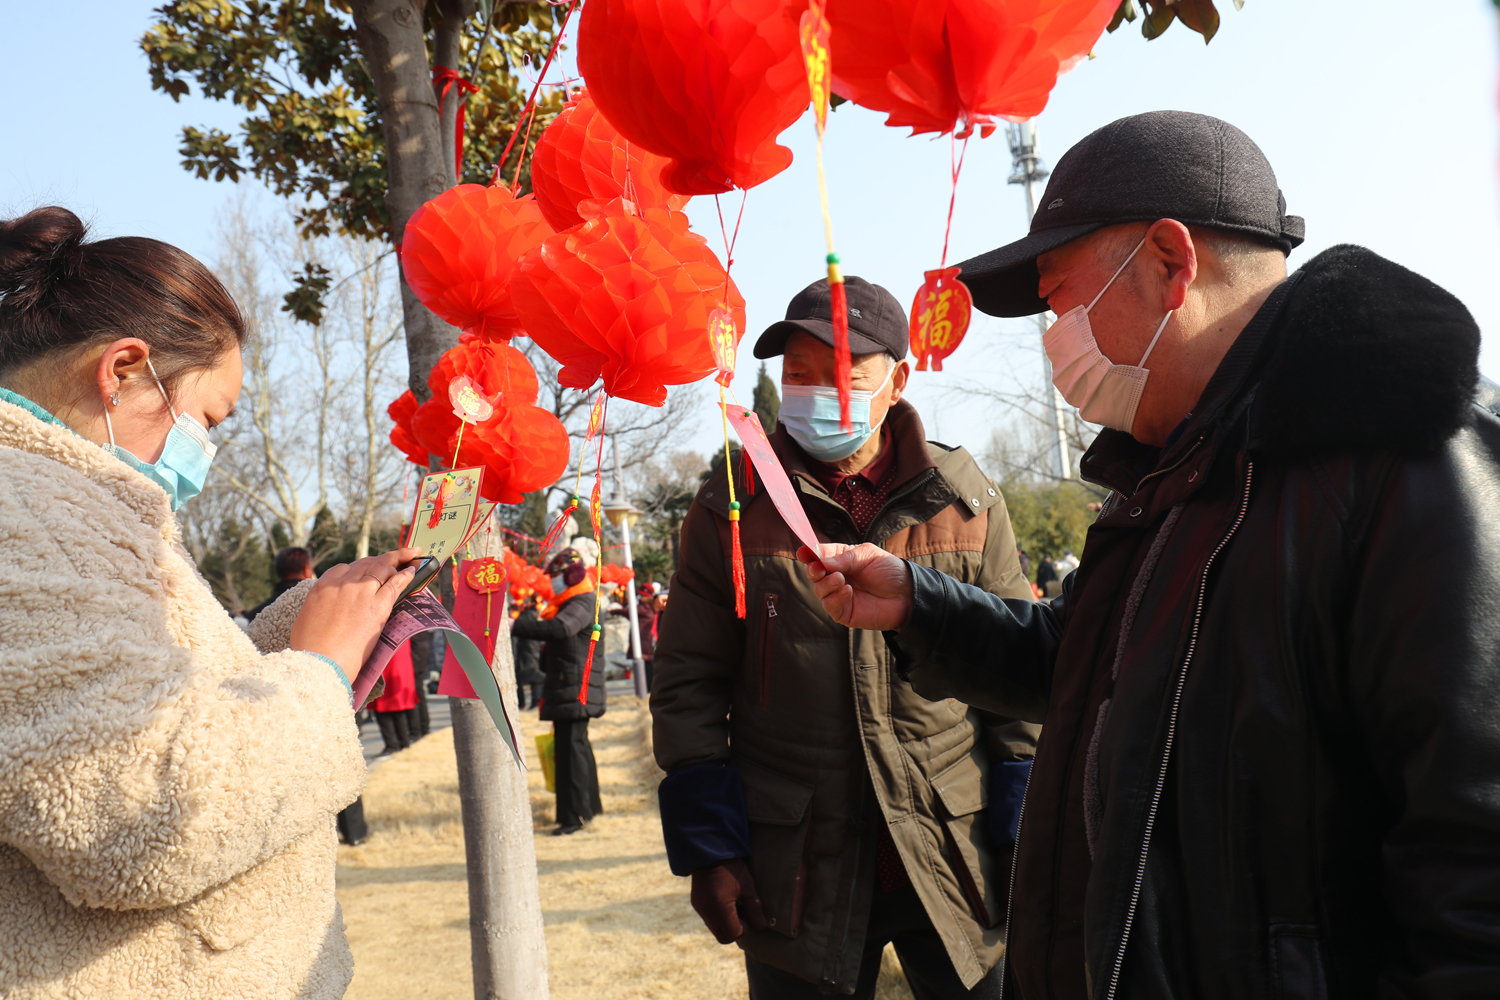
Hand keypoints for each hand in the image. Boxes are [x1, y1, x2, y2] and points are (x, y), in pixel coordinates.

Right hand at [289, 546, 422, 678]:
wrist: (320, 662)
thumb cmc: (309, 648)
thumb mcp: (306, 618)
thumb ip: (319, 606)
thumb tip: (329, 608)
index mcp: (322, 586)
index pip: (344, 568)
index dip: (360, 567)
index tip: (368, 569)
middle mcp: (342, 584)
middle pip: (366, 564)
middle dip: (382, 559)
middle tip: (395, 556)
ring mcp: (361, 592)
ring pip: (383, 568)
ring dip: (398, 561)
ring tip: (411, 556)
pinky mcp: (378, 606)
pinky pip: (396, 583)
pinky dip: (406, 575)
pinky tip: (412, 570)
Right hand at [690, 857, 766, 943]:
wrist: (710, 851)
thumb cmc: (732, 868)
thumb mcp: (747, 887)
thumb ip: (754, 908)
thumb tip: (761, 925)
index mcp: (720, 909)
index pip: (733, 934)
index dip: (744, 929)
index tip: (748, 914)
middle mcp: (707, 912)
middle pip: (723, 936)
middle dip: (734, 930)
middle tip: (741, 913)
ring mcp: (700, 909)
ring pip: (715, 928)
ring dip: (726, 923)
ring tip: (733, 905)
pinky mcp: (697, 903)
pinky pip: (708, 918)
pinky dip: (717, 916)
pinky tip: (724, 901)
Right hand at [797, 543, 913, 631]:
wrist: (908, 594)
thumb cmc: (889, 571)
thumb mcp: (866, 555)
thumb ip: (842, 558)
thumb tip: (819, 560)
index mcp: (840, 560)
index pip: (818, 555)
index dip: (808, 553)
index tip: (802, 552)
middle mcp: (836, 577)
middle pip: (814, 573)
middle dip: (813, 569)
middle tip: (819, 568)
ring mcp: (839, 596)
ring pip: (819, 590)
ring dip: (826, 584)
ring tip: (841, 579)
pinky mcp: (844, 613)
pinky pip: (830, 606)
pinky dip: (835, 598)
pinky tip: (848, 591)